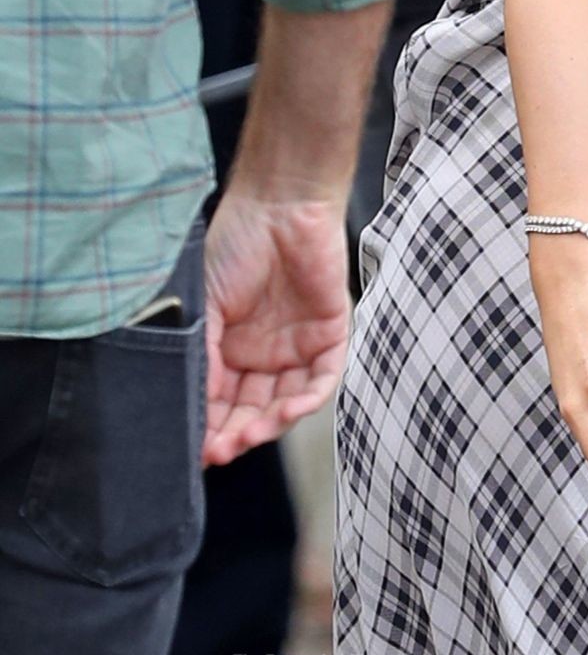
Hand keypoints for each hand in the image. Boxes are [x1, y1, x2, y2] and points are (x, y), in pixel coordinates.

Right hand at [202, 193, 352, 466]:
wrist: (280, 203)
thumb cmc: (236, 243)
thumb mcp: (206, 303)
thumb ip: (202, 353)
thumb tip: (191, 403)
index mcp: (230, 347)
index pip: (220, 400)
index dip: (208, 427)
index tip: (194, 449)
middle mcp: (263, 353)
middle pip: (252, 410)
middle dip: (235, 434)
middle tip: (219, 451)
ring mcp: (297, 345)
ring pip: (285, 402)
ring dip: (268, 424)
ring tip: (246, 437)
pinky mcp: (329, 333)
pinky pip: (323, 378)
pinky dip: (307, 399)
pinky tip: (287, 411)